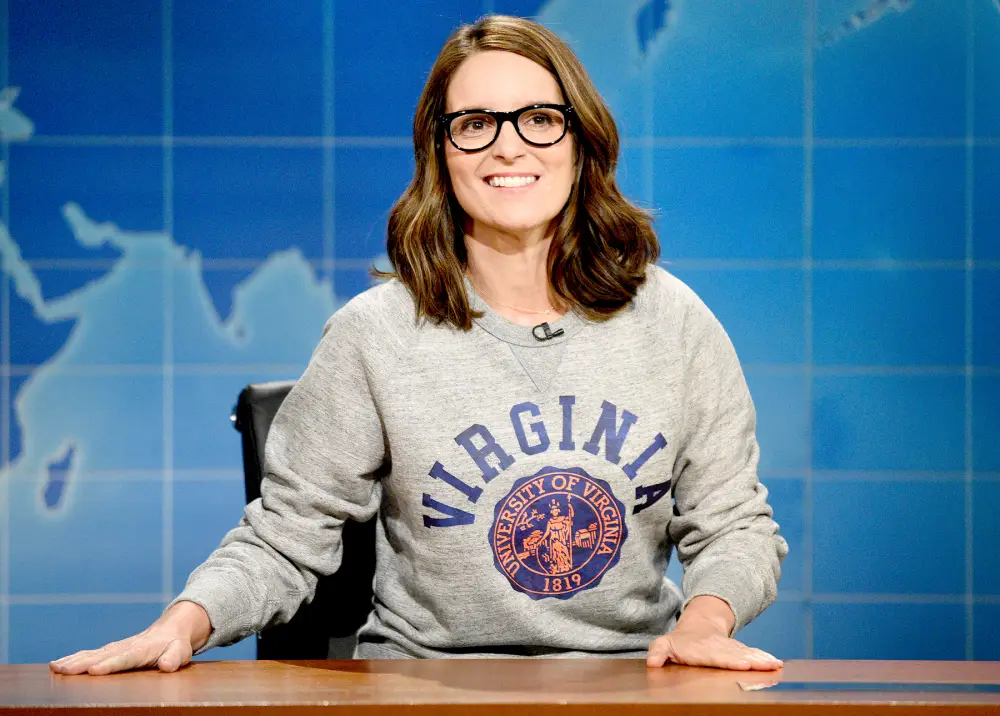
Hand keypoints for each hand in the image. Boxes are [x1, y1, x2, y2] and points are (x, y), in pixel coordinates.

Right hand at [49, 601, 211, 674]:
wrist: (171, 630)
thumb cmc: (176, 645)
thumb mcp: (181, 652)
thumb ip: (174, 658)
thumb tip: (167, 665)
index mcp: (143, 649)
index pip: (125, 658)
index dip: (110, 664)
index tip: (94, 671)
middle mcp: (126, 647)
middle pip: (102, 656)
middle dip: (82, 664)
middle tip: (63, 670)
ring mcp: (116, 647)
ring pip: (92, 654)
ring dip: (73, 661)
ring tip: (56, 668)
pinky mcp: (110, 650)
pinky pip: (89, 654)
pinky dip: (73, 659)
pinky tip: (58, 665)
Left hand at [646, 595, 782, 670]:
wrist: (699, 627)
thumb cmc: (681, 642)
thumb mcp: (665, 644)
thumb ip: (658, 652)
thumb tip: (651, 663)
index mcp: (703, 650)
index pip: (718, 656)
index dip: (731, 660)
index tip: (744, 664)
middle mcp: (721, 649)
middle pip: (738, 656)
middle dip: (753, 661)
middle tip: (769, 666)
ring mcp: (732, 650)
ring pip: (748, 654)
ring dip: (762, 660)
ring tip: (775, 665)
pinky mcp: (741, 654)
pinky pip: (754, 655)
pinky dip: (764, 659)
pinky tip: (776, 664)